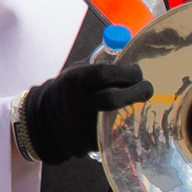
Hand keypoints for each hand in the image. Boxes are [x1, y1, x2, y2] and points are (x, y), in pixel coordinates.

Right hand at [18, 60, 152, 163]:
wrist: (44, 122)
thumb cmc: (70, 90)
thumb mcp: (79, 71)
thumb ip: (103, 62)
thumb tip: (132, 48)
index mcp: (74, 80)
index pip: (104, 74)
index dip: (127, 72)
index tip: (138, 71)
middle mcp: (76, 103)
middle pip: (112, 99)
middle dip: (136, 92)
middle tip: (147, 88)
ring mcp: (81, 126)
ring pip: (116, 118)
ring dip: (132, 109)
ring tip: (136, 102)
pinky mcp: (88, 143)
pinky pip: (113, 132)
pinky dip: (122, 124)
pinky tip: (123, 118)